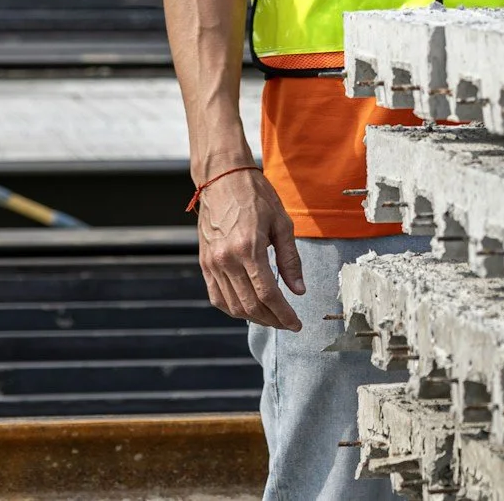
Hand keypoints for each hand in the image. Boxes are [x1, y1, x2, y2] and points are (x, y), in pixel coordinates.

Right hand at [194, 166, 303, 331]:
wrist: (222, 178)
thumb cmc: (256, 196)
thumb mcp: (282, 223)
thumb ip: (290, 259)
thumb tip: (298, 290)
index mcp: (248, 249)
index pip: (268, 294)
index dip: (284, 314)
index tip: (296, 324)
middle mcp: (226, 260)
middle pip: (250, 305)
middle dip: (271, 320)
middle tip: (287, 324)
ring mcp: (212, 264)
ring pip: (232, 305)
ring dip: (253, 317)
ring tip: (271, 318)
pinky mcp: (204, 263)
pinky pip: (217, 296)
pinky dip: (233, 308)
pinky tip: (248, 309)